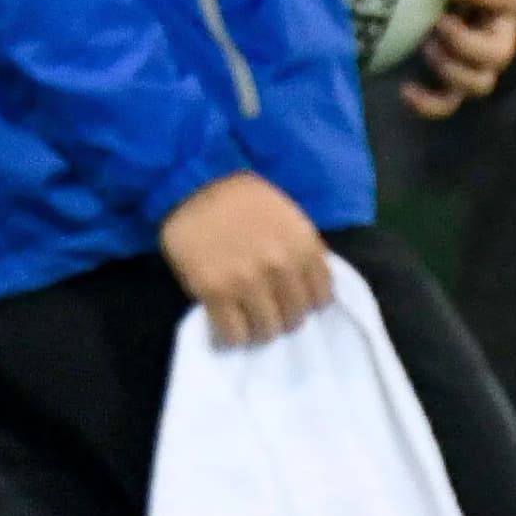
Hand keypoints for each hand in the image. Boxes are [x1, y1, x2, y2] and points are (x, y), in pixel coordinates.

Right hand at [159, 170, 332, 347]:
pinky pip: (234, 334)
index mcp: (303, 246)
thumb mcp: (288, 216)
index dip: (305, 300)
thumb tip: (310, 289)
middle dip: (281, 314)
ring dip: (257, 326)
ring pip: (267, 331)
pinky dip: (232, 333)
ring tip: (245, 313)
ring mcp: (247, 282)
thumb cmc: (243, 199)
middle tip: (265, 304)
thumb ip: (303, 252)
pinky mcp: (215, 292)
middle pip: (295, 319)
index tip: (291, 296)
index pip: (322, 299)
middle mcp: (280, 267)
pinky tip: (227, 318)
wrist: (194, 181)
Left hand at [404, 0, 515, 118]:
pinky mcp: (453, 77)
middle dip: (468, 43)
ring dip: (453, 70)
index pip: (510, 2)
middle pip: (499, 53)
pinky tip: (405, 91)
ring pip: (480, 82)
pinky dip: (432, 104)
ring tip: (426, 45)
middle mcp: (499, 33)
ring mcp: (478, 59)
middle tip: (438, 24)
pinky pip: (450, 102)